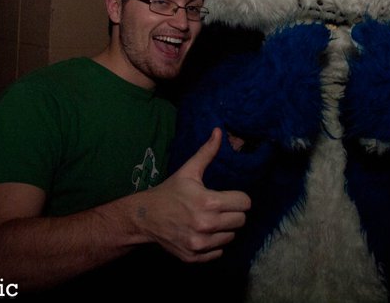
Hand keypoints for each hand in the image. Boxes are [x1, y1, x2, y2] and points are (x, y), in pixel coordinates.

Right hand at [136, 128, 250, 261]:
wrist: (145, 217)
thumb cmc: (169, 192)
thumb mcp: (188, 171)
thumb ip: (207, 152)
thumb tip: (219, 131)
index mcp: (208, 202)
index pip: (245, 203)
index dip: (239, 198)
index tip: (229, 197)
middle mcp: (206, 225)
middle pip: (241, 221)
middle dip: (233, 213)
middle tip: (220, 208)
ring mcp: (200, 244)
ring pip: (231, 237)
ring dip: (224, 229)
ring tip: (210, 220)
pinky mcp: (194, 257)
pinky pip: (218, 252)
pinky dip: (214, 244)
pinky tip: (203, 233)